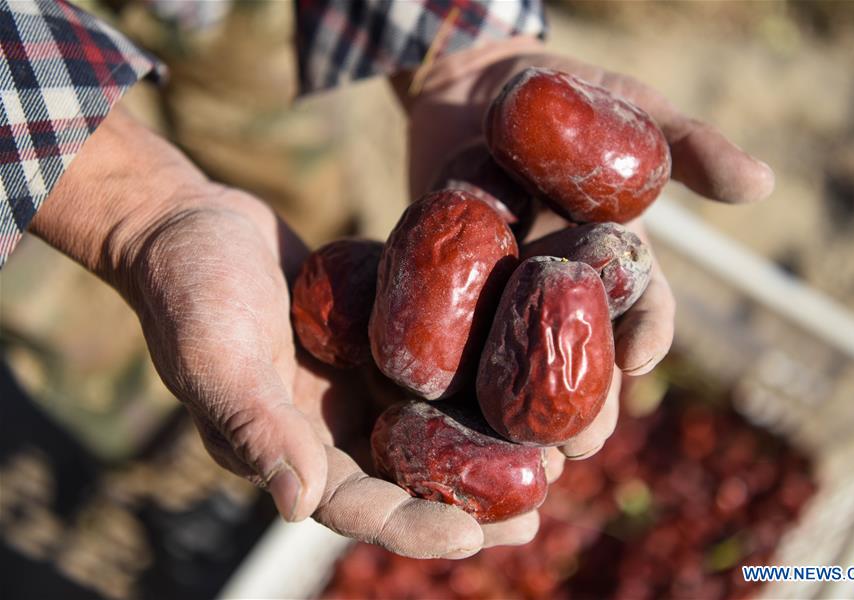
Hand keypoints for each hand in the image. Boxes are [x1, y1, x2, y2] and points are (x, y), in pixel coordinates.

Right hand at [30, 106, 550, 557]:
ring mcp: (357, 388)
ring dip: (487, 445)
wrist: (192, 225)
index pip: (357, 507)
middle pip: (411, 480)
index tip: (473, 535)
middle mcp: (332, 431)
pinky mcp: (377, 344)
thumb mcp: (213, 355)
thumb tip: (298, 505)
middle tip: (538, 507)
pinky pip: (432, 369)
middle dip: (472, 499)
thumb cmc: (187, 289)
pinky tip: (521, 376)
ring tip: (551, 454)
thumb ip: (253, 425)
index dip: (414, 525)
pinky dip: (473, 380)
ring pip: (432, 430)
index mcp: (290, 453)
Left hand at [396, 37, 774, 460]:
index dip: (647, 333)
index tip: (638, 358)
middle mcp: (564, 290)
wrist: (474, 86)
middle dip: (586, 403)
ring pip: (519, 367)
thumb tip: (763, 184)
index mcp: (615, 260)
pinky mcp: (451, 293)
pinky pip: (451, 338)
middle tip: (579, 443)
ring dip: (521, 415)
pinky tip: (441, 411)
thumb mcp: (632, 111)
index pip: (644, 310)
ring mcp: (506, 295)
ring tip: (519, 454)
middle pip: (581, 357)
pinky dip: (450, 376)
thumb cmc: (565, 95)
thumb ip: (689, 145)